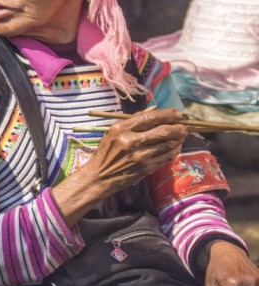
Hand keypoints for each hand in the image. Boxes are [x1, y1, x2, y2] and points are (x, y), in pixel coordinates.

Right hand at [54, 109, 187, 224]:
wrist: (100, 176)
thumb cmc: (107, 152)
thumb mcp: (113, 132)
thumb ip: (133, 120)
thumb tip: (155, 109)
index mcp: (121, 129)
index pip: (150, 117)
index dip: (168, 114)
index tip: (178, 114)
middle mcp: (130, 141)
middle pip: (163, 130)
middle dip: (178, 127)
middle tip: (184, 126)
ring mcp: (139, 155)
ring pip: (168, 144)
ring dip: (179, 139)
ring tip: (182, 135)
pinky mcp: (146, 167)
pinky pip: (167, 156)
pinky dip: (174, 150)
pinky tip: (175, 147)